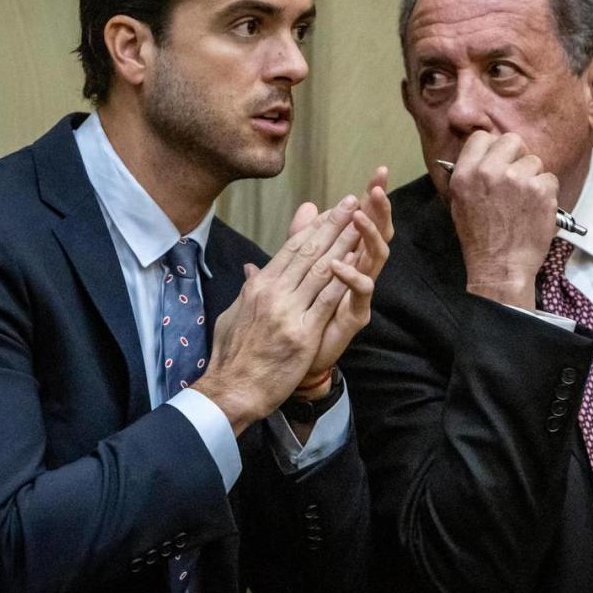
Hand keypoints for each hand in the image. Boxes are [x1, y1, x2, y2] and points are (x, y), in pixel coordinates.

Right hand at [192, 195, 365, 434]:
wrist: (232, 389)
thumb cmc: (232, 355)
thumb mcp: (234, 313)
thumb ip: (248, 288)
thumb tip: (252, 269)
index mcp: (258, 286)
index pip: (290, 249)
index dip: (313, 227)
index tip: (329, 211)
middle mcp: (273, 292)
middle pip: (308, 251)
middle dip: (333, 225)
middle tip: (351, 202)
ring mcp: (287, 311)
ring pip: (321, 269)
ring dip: (344, 243)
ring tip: (360, 223)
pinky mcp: (302, 333)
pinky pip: (327, 299)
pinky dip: (344, 278)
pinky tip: (359, 261)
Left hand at [292, 167, 392, 396]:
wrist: (294, 358)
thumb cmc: (300, 313)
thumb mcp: (298, 267)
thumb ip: (303, 238)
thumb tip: (309, 206)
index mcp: (347, 257)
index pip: (363, 221)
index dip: (371, 197)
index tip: (378, 173)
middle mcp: (359, 272)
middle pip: (377, 234)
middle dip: (380, 209)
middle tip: (379, 186)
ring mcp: (359, 293)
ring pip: (375, 258)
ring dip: (368, 235)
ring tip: (360, 216)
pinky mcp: (356, 315)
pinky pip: (361, 292)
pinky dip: (352, 276)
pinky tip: (340, 264)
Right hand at [446, 132, 556, 308]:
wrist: (500, 266)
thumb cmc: (479, 238)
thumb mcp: (459, 202)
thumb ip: (469, 173)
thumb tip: (484, 153)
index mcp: (465, 173)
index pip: (482, 137)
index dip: (493, 147)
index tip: (499, 159)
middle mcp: (489, 171)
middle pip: (512, 140)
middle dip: (517, 155)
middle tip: (517, 176)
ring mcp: (517, 179)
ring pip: (534, 161)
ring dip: (533, 177)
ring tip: (524, 201)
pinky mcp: (541, 190)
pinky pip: (550, 178)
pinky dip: (546, 193)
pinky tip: (535, 210)